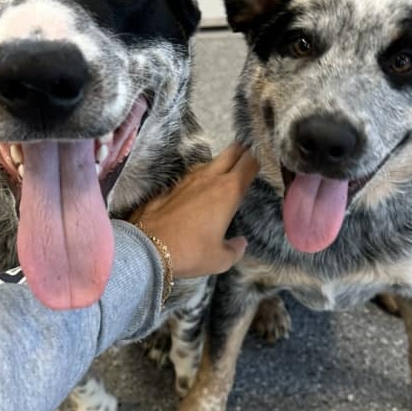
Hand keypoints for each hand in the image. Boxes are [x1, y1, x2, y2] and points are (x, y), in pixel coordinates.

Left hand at [130, 143, 258, 278]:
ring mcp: (187, 178)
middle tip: (249, 160)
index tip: (264, 161)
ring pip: (210, 161)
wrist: (147, 247)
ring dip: (219, 165)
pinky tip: (197, 193)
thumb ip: (235, 249)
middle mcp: (210, 177)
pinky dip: (199, 179)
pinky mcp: (170, 185)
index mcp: (229, 190)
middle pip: (232, 151)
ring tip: (223, 179)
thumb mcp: (220, 259)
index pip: (250, 162)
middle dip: (243, 151)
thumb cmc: (190, 251)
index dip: (260, 158)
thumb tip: (240, 243)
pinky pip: (191, 175)